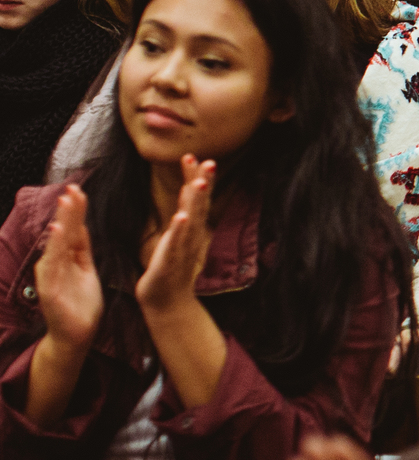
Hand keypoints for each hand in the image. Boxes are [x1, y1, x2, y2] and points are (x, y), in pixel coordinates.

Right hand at [33, 184, 105, 350]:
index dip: (75, 211)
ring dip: (61, 223)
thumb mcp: (86, 270)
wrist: (78, 336)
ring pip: (56, 244)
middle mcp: (56, 264)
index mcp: (67, 259)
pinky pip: (51, 265)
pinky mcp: (49, 290)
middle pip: (63, 233)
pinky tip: (57, 232)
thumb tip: (80, 225)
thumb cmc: (82, 304)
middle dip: (67, 211)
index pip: (73, 230)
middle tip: (72, 188)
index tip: (79, 189)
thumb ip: (81, 250)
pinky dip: (54, 248)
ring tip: (65, 203)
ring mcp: (51, 276)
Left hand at [134, 157, 213, 316]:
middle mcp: (191, 236)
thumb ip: (183, 220)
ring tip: (198, 182)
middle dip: (202, 182)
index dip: (196, 178)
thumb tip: (184, 203)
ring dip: (195, 202)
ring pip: (191, 221)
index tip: (193, 156)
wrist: (167, 303)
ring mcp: (183, 249)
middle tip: (208, 161)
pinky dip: (180, 230)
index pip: (196, 199)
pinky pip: (176, 244)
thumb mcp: (177, 240)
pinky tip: (181, 217)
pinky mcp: (170, 262)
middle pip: (199, 205)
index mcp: (190, 229)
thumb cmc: (170, 270)